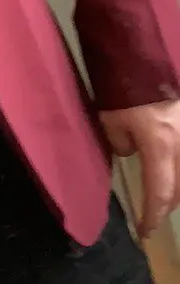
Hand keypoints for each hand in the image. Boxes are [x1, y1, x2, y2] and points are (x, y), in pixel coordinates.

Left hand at [99, 99, 179, 236]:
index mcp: (160, 144)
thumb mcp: (111, 120)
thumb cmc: (121, 86)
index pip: (161, 192)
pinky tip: (171, 169)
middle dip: (167, 205)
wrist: (140, 53)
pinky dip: (178, 167)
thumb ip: (121, 143)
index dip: (153, 216)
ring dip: (177, 187)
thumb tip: (131, 153)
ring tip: (163, 195)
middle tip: (152, 216)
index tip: (145, 231)